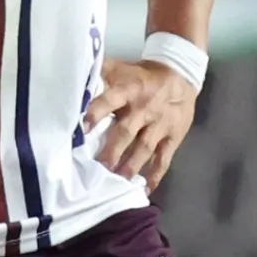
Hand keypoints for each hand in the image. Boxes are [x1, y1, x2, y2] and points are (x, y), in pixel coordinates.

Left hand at [85, 58, 197, 188]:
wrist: (181, 75)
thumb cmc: (142, 75)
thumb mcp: (121, 67)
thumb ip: (99, 71)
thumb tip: (75, 72)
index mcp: (128, 90)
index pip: (110, 100)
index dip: (97, 113)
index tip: (83, 128)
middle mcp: (143, 108)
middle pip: (126, 131)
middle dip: (112, 150)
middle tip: (99, 167)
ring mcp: (160, 124)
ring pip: (144, 148)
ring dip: (131, 165)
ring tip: (118, 180)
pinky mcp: (173, 137)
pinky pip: (164, 158)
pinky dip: (156, 174)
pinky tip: (146, 188)